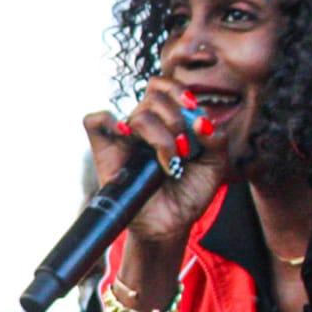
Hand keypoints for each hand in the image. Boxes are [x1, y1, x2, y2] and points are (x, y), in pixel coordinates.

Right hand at [82, 78, 230, 247]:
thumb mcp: (215, 166)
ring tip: (170, 161)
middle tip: (184, 150)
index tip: (192, 107)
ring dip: (160, 137)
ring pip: (137, 116)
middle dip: (175, 120)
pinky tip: (126, 137)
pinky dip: (108, 121)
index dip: (177, 90)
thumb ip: (216, 139)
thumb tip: (201, 119)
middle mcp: (146, 125)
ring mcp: (125, 138)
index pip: (165, 86)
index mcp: (168, 119)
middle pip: (153, 98)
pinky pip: (95, 122)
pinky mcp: (105, 152)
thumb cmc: (190, 193)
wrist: (171, 225)